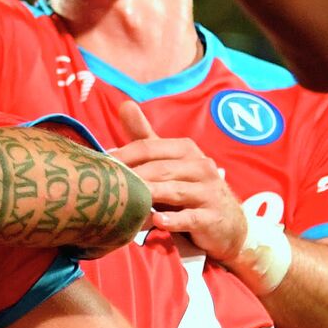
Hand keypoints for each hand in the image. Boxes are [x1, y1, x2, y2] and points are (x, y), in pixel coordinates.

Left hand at [111, 101, 247, 262]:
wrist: (227, 224)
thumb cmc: (188, 188)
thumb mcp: (168, 162)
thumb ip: (145, 137)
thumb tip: (125, 104)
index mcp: (185, 150)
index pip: (148, 147)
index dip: (123, 155)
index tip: (100, 164)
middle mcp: (200, 167)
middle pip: (159, 169)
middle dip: (132, 177)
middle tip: (107, 186)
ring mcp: (209, 193)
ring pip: (174, 191)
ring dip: (150, 196)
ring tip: (127, 201)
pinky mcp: (213, 218)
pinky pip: (191, 217)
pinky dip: (174, 219)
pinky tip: (158, 220)